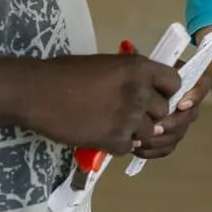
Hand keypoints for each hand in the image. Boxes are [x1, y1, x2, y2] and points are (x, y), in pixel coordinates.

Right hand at [21, 54, 201, 156]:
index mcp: (138, 68)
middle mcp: (139, 92)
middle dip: (149, 114)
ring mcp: (128, 118)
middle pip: (163, 111)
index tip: (154, 95)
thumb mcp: (107, 64)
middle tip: (125, 112)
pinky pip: (128, 146)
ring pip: (149, 132)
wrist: (36, 92)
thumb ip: (131, 77)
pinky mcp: (114, 140)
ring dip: (133, 131)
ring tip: (108, 122)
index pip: (174, 83)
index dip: (166, 91)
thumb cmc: (66, 73)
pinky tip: (97, 132)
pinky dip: (116, 144)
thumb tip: (150, 90)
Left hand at [131, 73, 211, 159]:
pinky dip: (153, 150)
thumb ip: (154, 72)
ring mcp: (177, 121)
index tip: (181, 104)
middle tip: (155, 127)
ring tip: (141, 138)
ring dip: (161, 139)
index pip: (202, 83)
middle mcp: (185, 101)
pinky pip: (166, 148)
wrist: (112, 94)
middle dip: (174, 123)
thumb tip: (165, 80)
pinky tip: (138, 148)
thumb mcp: (141, 67)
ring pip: (178, 134)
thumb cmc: (129, 75)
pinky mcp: (166, 138)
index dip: (196, 96)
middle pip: (191, 114)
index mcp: (184, 79)